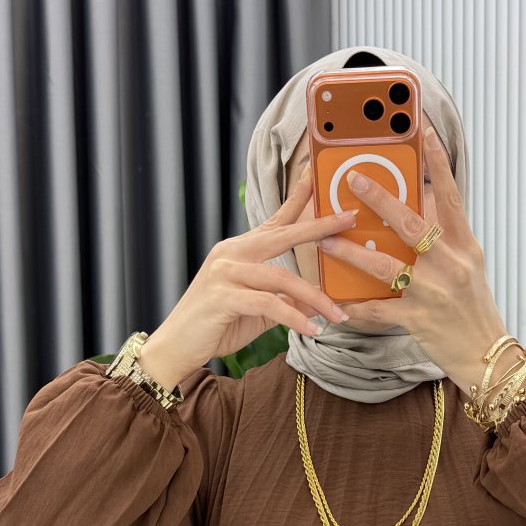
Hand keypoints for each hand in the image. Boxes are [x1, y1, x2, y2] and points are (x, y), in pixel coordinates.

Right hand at [139, 164, 357, 382]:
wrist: (175, 347)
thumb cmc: (216, 326)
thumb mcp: (259, 312)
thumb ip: (287, 302)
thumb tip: (321, 302)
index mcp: (239, 250)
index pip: (274, 220)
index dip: (297, 199)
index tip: (317, 178)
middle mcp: (231, 253)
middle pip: (282, 235)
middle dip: (318, 227)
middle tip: (349, 218)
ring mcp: (225, 273)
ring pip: (281, 278)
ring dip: (315, 298)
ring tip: (339, 316)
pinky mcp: (222, 297)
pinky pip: (268, 304)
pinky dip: (294, 318)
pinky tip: (311, 330)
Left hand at [316, 125, 512, 393]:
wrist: (488, 357)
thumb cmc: (473, 307)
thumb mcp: (468, 264)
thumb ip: (446, 234)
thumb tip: (421, 201)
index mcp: (465, 244)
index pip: (450, 193)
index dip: (436, 160)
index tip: (420, 129)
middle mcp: (451, 264)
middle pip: (411, 224)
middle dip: (379, 199)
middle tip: (351, 180)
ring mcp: (434, 293)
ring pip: (386, 266)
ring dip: (352, 252)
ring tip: (325, 241)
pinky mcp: (418, 320)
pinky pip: (377, 309)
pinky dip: (354, 305)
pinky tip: (334, 300)